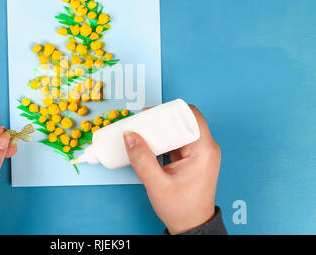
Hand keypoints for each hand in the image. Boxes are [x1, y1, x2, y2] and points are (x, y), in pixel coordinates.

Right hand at [123, 105, 220, 234]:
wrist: (192, 226)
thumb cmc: (182, 209)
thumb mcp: (157, 184)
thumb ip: (142, 160)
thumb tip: (130, 137)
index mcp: (204, 151)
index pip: (191, 116)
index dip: (170, 110)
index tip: (151, 113)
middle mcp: (206, 148)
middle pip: (184, 120)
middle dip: (162, 119)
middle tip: (142, 122)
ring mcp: (200, 153)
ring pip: (180, 129)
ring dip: (162, 129)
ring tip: (143, 131)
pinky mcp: (193, 158)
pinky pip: (178, 140)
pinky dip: (164, 139)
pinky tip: (150, 142)